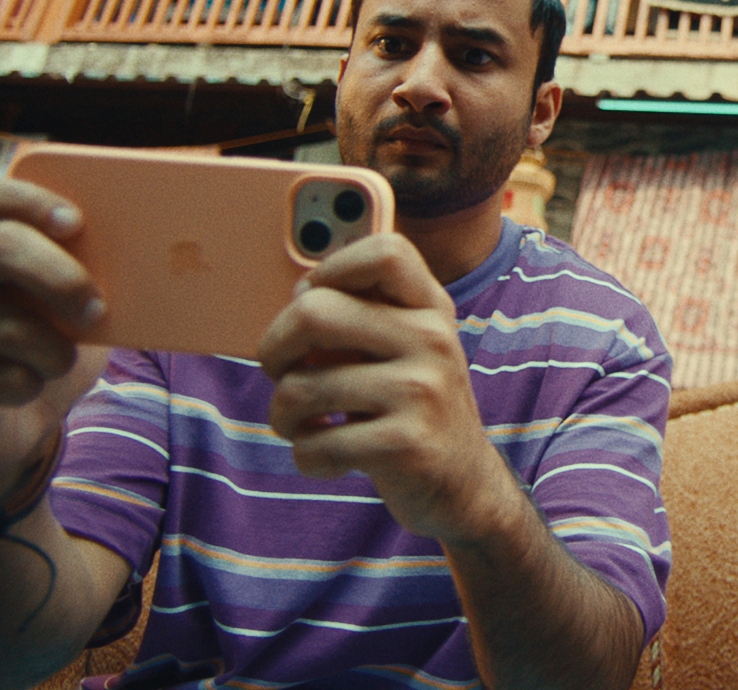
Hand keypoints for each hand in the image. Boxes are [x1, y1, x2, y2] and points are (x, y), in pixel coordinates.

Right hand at [0, 177, 109, 517]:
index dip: (25, 200)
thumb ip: (100, 283)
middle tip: (95, 308)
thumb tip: (174, 263)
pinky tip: (22, 389)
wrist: (0, 438)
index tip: (74, 222)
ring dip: (51, 350)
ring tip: (60, 363)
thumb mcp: (78, 315)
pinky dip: (24, 385)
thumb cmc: (42, 358)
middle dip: (58, 275)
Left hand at [261, 234, 515, 543]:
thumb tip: (296, 293)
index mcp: (430, 308)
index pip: (384, 253)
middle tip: (280, 372)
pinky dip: (307, 457)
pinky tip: (331, 457)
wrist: (464, 484)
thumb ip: (359, 316)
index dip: (330, 268)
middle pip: (313, 312)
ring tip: (305, 425)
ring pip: (299, 388)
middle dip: (273, 350)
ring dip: (283, 416)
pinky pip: (315, 445)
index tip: (312, 300)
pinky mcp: (407, 444)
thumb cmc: (412, 408)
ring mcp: (423, 391)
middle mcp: (433, 339)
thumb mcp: (403, 350)